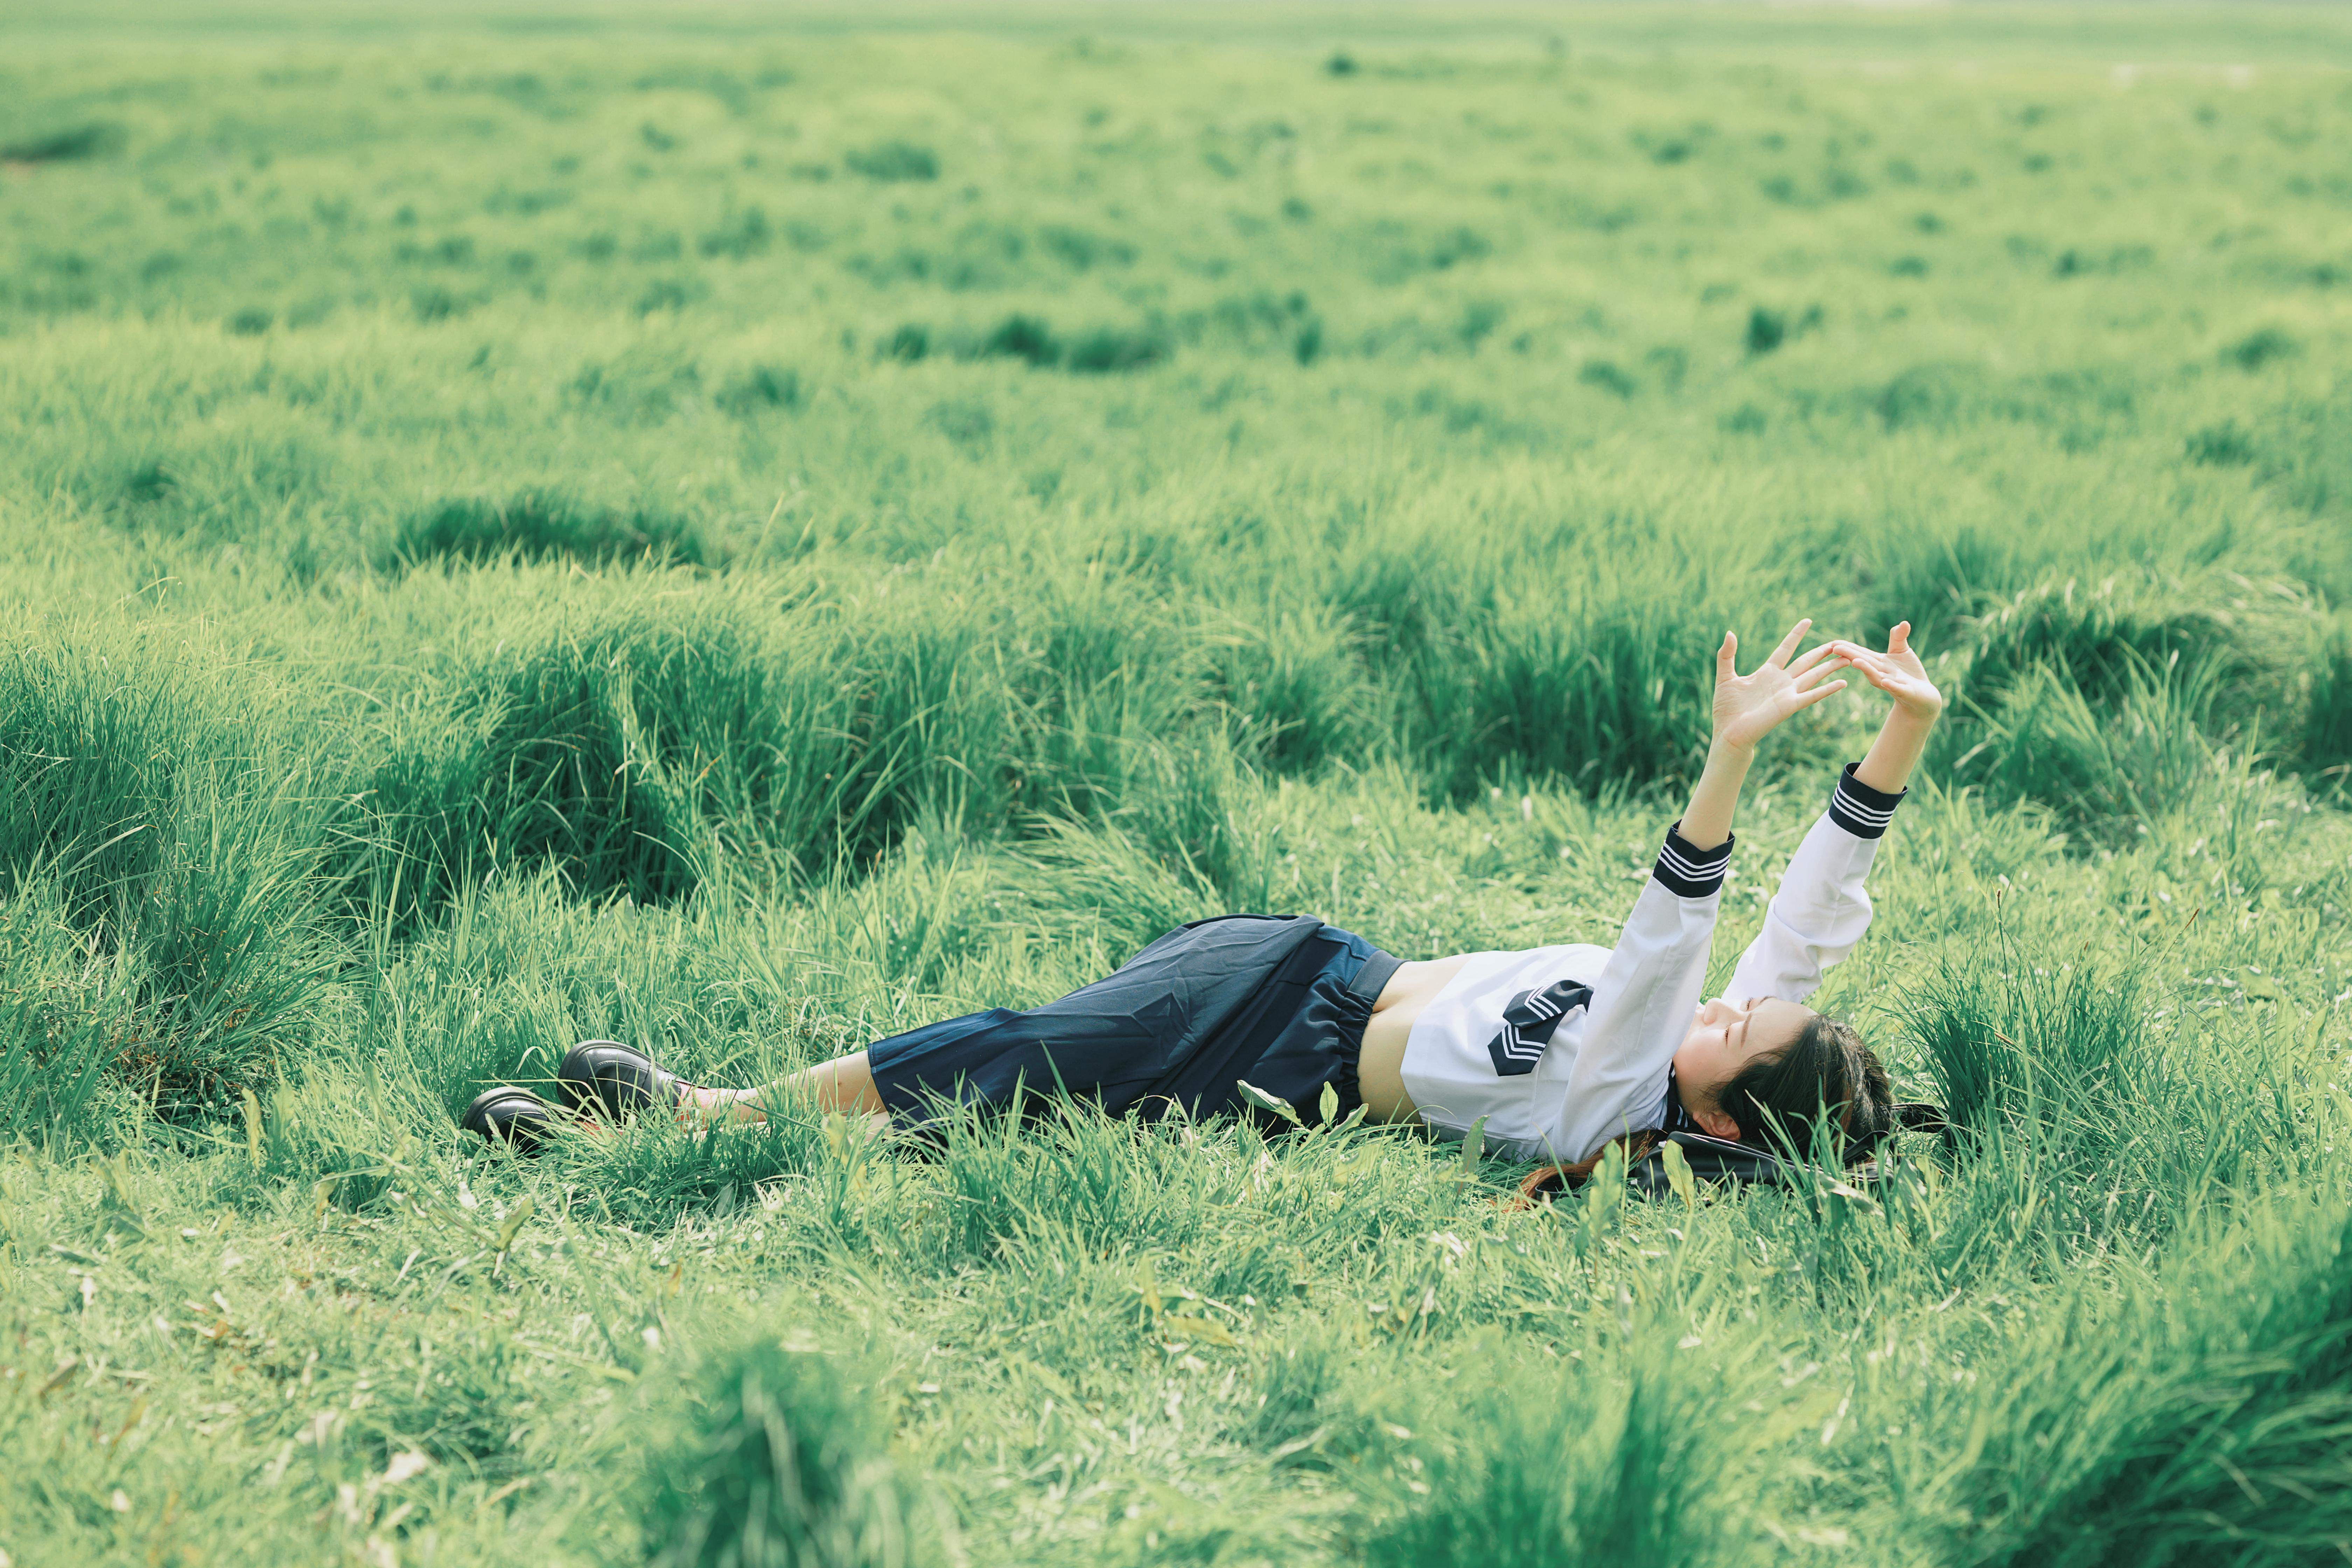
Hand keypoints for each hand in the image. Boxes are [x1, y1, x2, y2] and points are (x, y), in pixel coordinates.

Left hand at [1711, 619, 1849, 750]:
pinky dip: (1827, 689)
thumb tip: (1730, 632)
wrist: (1727, 733)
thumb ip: (1726, 655)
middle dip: (1821, 651)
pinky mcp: (1789, 706)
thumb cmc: (1725, 709)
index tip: (1807, 621)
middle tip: (1838, 642)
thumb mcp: (1725, 676)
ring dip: (1830, 667)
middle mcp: (1781, 681)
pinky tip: (1842, 683)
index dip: (1796, 635)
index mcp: (1767, 672)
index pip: (1785, 648)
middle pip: (1806, 661)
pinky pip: (1812, 696)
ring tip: (1847, 658)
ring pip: (1813, 675)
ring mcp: (1787, 693)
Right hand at [1826, 622, 1942, 723]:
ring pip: (1877, 676)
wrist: (1923, 696)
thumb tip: (1903, 622)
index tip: (1833, 642)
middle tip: (1834, 648)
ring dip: (1866, 669)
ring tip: (1855, 662)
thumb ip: (1898, 637)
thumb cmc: (1909, 673)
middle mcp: (1881, 673)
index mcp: (1878, 663)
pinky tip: (1885, 681)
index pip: (1861, 653)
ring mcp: (1892, 683)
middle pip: (1864, 662)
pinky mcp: (1906, 692)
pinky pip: (1897, 688)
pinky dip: (1891, 685)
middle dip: (1850, 655)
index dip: (1847, 648)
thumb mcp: (1902, 651)